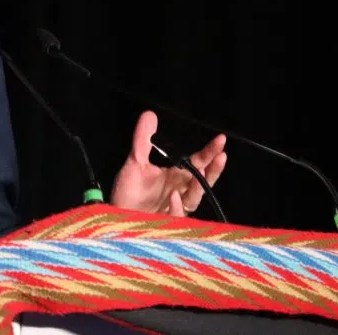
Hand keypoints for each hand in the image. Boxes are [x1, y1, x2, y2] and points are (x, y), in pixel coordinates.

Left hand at [109, 110, 226, 216]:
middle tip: (221, 155)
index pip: (197, 163)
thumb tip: (150, 114)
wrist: (116, 217)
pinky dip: (176, 206)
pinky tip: (173, 196)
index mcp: (176, 177)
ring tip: (200, 170)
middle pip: (203, 182)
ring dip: (198, 186)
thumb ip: (143, 140)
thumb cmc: (128, 193)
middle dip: (213, 169)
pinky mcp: (166, 224)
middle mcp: (180, 192)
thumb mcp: (135, 162)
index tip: (220, 139)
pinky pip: (176, 217)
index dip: (209, 152)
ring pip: (194, 199)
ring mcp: (175, 209)